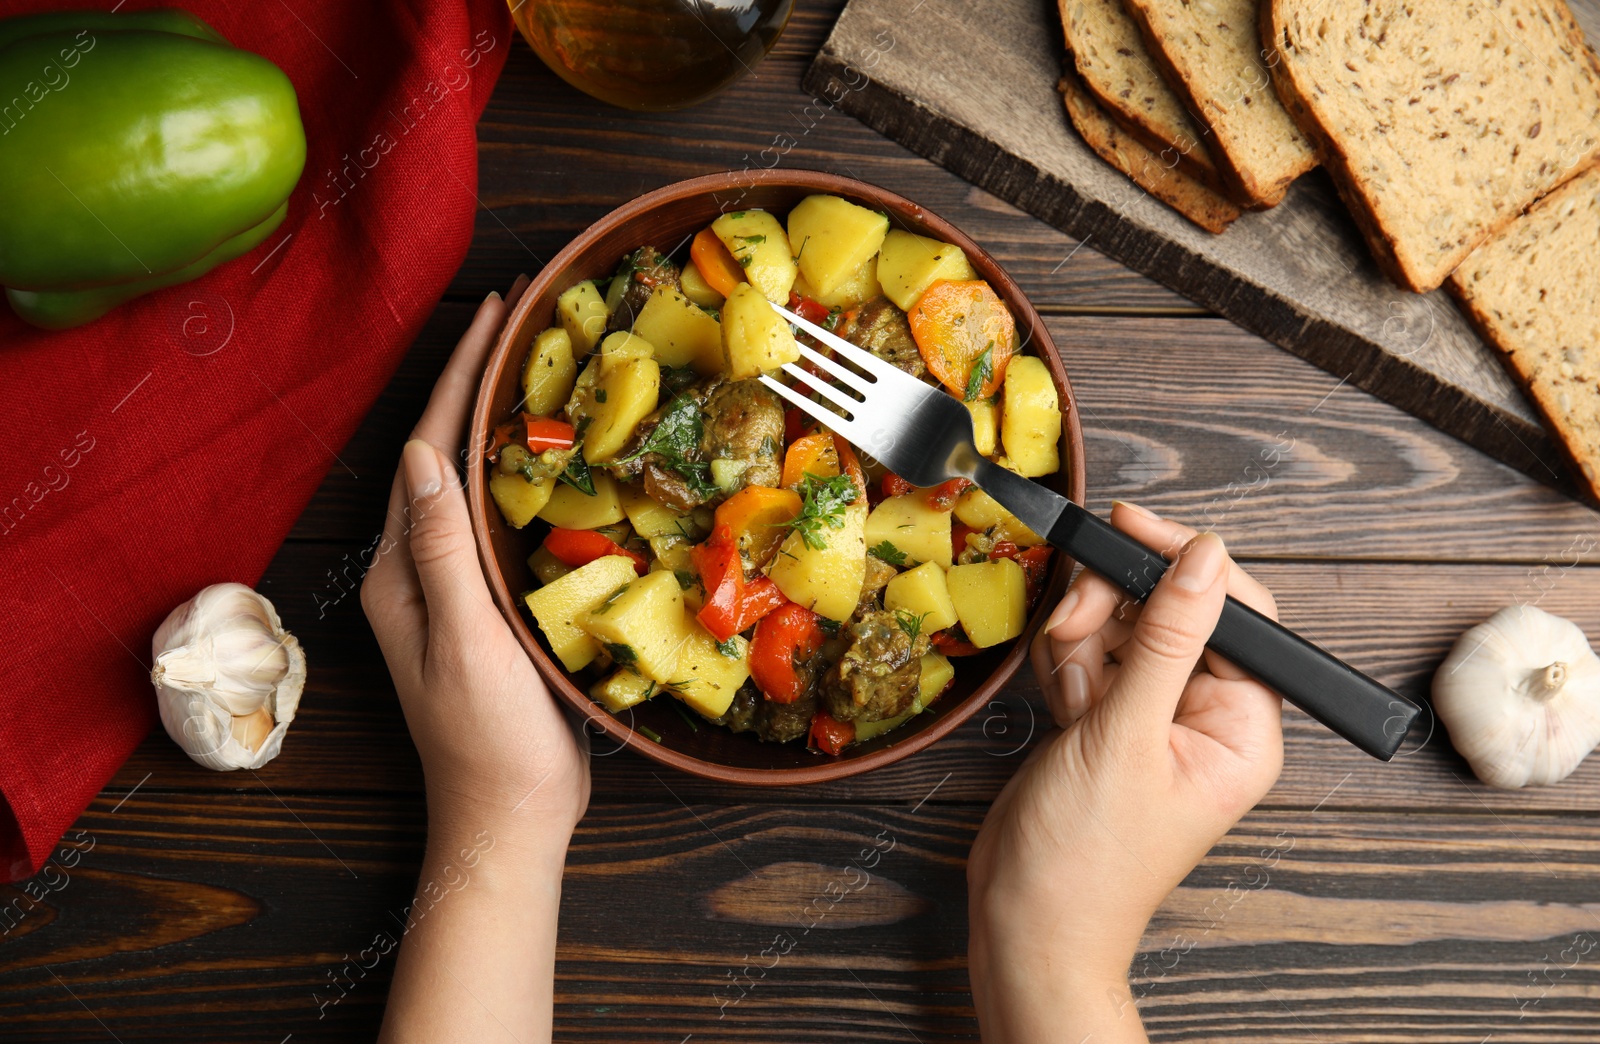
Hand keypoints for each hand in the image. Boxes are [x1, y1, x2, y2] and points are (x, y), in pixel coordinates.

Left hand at [361, 279, 589, 840]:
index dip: (459, 377)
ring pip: (476, 483)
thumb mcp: (464, 642)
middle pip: (445, 454)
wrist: (511, 816)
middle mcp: (419, 569)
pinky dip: (530, 476)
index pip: (427, 451)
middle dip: (478, 382)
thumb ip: (441, 552)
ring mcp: (455, 589)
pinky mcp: (494, 607)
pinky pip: (506, 522)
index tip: (495, 313)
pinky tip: (564, 459)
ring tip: (541, 366)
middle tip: (522, 318)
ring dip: (502, 421)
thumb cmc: (487, 739)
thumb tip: (421, 453)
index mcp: (400, 570)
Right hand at [966, 502, 1282, 1041]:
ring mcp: (1154, 716)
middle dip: (1114, 611)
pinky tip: (1058, 699)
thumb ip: (1168, 637)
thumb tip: (1203, 555)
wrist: (1025, 923)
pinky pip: (1091, 654)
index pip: (1238, 612)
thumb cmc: (1087, 860)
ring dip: (1082, 641)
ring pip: (1123, 625)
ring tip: (1067, 691)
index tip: (1129, 527)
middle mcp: (1205, 716)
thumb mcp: (1126, 735)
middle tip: (1073, 630)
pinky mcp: (1108, 719)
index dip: (1184, 561)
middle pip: (1170, 609)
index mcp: (1242, 727)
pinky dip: (1065, 664)